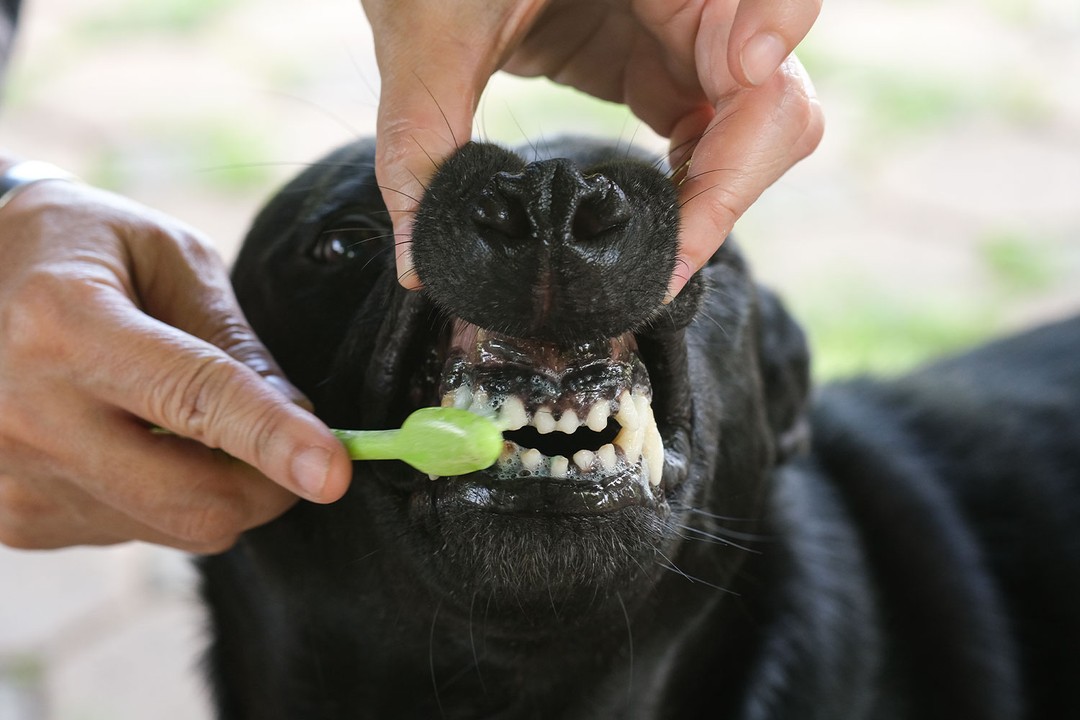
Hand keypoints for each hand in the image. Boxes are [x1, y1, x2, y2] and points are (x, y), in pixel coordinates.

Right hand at [0, 179, 351, 551]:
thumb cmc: (84, 248)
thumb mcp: (170, 258)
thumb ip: (234, 342)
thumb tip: (303, 420)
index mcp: (63, 324)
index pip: (194, 398)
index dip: (274, 438)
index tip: (336, 471)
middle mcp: (22, 412)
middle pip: (191, 498)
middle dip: (272, 485)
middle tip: (300, 447)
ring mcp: (10, 477)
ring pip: (175, 526)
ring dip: (219, 486)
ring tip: (182, 417)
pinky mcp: (16, 518)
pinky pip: (138, 532)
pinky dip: (168, 496)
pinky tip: (136, 439)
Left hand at [362, 0, 823, 296]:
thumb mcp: (421, 36)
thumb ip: (420, 142)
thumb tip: (422, 265)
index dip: (774, 33)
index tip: (743, 74)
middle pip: (775, 92)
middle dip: (733, 181)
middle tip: (668, 259)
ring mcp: (683, 34)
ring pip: (756, 126)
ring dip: (717, 198)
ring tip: (656, 262)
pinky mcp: (662, 67)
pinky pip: (713, 135)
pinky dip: (695, 192)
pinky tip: (650, 233)